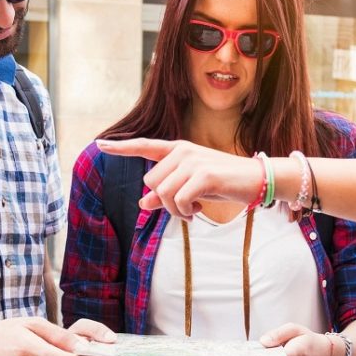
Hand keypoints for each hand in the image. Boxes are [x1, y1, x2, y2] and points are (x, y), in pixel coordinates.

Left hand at [96, 138, 262, 217]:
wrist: (256, 180)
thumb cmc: (224, 183)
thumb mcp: (192, 188)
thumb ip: (166, 195)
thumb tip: (143, 203)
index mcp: (178, 150)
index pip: (145, 146)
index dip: (121, 147)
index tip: (99, 144)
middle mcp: (182, 151)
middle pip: (152, 182)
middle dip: (165, 201)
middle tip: (186, 207)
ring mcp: (192, 161)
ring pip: (163, 193)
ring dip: (176, 209)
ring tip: (193, 209)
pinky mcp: (203, 175)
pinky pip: (178, 200)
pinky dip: (186, 211)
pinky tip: (199, 209)